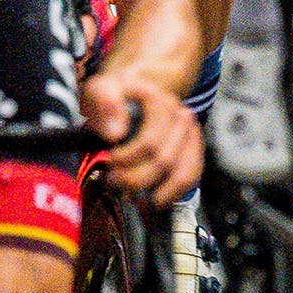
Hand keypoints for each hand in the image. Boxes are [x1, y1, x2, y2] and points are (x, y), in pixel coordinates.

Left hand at [83, 72, 202, 204]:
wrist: (129, 92)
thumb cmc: (112, 96)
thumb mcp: (98, 90)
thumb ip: (103, 104)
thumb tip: (115, 134)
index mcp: (159, 100)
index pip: (149, 143)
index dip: (126, 159)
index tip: (107, 164)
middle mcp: (181, 116)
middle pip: (164, 161)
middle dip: (135, 179)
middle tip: (112, 183)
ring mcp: (191, 134)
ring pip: (182, 174)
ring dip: (157, 192)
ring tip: (133, 199)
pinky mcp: (194, 150)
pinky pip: (191, 177)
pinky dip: (174, 193)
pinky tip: (155, 201)